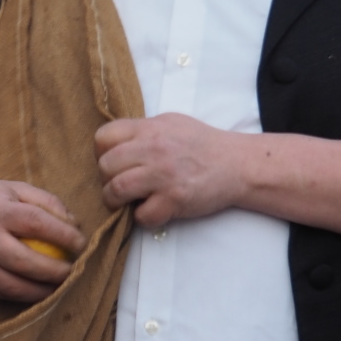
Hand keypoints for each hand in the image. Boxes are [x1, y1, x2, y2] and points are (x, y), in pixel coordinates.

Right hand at [0, 176, 80, 304]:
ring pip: (14, 286)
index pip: (37, 224)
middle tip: (75, 270)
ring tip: (61, 285)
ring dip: (43, 290)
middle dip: (57, 271)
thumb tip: (74, 224)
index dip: (65, 236)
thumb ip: (46, 201)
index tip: (81, 243)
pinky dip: (24, 296)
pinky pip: (2, 293)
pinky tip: (40, 291)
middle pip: (27, 262)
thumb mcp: (12, 187)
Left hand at [97, 115, 244, 228]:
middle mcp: (154, 149)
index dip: (101, 152)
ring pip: (117, 189)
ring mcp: (164, 175)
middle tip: (117, 185)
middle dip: (106, 179)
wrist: (238, 164)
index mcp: (150, 129)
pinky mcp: (175, 199)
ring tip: (124, 202)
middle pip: (105, 165)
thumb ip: (142, 131)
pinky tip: (151, 210)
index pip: (103, 137)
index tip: (112, 162)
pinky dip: (143, 217)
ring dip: (115, 200)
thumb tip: (113, 144)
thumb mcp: (170, 124)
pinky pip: (143, 215)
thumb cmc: (202, 144)